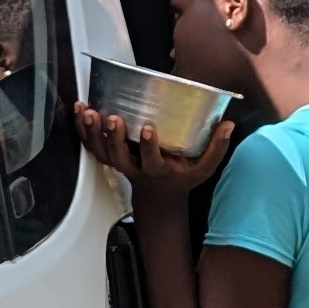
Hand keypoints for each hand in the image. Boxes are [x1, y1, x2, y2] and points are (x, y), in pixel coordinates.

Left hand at [75, 102, 233, 199]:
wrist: (158, 197)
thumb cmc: (181, 178)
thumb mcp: (203, 169)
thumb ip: (216, 148)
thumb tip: (228, 124)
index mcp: (157, 170)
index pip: (151, 161)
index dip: (148, 146)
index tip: (148, 128)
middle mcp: (134, 168)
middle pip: (118, 156)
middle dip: (113, 137)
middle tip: (113, 118)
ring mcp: (119, 164)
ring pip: (101, 151)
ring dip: (93, 132)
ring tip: (90, 111)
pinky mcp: (108, 157)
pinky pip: (92, 146)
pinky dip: (83, 130)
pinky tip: (80, 110)